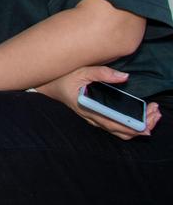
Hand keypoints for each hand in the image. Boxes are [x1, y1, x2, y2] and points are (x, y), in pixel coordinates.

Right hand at [39, 66, 161, 139]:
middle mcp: (93, 119)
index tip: (150, 121)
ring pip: (120, 132)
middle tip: (157, 114)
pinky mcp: (96, 118)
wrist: (47, 87)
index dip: (135, 126)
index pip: (116, 125)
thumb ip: (102, 73)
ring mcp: (94, 120)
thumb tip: (125, 77)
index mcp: (90, 110)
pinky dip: (130, 125)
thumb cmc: (63, 79)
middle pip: (122, 132)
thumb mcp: (81, 71)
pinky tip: (140, 116)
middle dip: (143, 126)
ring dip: (138, 127)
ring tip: (152, 116)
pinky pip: (115, 127)